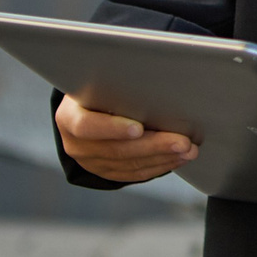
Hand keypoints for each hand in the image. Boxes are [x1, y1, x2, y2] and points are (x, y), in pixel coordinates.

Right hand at [55, 95, 195, 183]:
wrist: (86, 110)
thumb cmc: (99, 90)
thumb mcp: (100, 83)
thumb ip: (118, 87)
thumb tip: (158, 83)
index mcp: (69, 117)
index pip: (87, 126)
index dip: (113, 129)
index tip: (139, 128)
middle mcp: (76, 144)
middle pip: (116, 150)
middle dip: (154, 146)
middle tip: (182, 141)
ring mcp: (90, 161)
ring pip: (129, 164)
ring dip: (163, 157)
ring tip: (188, 150)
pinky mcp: (106, 172)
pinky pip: (134, 173)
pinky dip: (159, 166)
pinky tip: (177, 158)